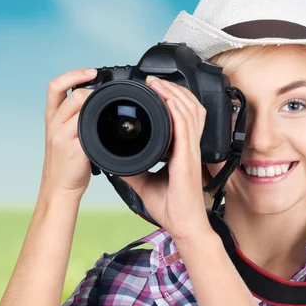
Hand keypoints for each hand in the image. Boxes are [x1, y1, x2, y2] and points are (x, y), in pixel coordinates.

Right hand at [39, 68, 97, 197]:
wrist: (59, 187)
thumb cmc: (66, 162)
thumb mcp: (64, 135)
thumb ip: (75, 118)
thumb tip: (96, 101)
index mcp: (52, 117)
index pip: (56, 86)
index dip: (73, 74)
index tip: (92, 71)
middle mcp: (54, 124)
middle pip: (74, 96)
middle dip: (92, 92)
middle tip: (107, 96)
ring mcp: (62, 136)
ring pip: (80, 109)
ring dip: (97, 106)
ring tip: (109, 111)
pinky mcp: (74, 148)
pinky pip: (88, 130)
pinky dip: (101, 125)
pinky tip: (110, 127)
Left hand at [119, 76, 211, 239]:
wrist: (183, 225)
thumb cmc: (171, 207)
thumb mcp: (144, 182)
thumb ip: (133, 169)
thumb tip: (114, 160)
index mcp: (182, 150)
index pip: (183, 116)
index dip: (173, 99)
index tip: (154, 90)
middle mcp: (189, 147)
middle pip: (191, 107)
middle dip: (174, 89)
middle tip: (154, 80)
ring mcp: (191, 150)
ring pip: (190, 111)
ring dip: (174, 93)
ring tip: (158, 83)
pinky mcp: (188, 157)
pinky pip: (186, 126)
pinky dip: (177, 109)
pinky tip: (167, 100)